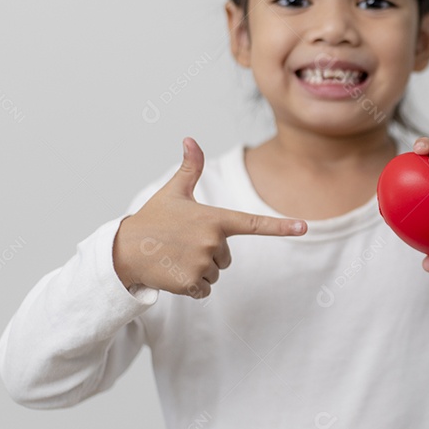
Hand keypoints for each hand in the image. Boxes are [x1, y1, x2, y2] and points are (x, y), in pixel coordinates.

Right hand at [112, 137, 306, 297]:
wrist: (124, 250)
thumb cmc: (153, 219)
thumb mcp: (173, 192)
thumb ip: (190, 168)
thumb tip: (190, 138)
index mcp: (215, 219)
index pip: (254, 224)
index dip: (281, 226)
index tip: (304, 227)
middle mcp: (213, 241)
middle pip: (226, 256)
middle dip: (209, 253)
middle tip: (183, 244)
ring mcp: (202, 262)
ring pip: (215, 273)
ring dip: (199, 269)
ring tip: (176, 257)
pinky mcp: (191, 282)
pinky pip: (205, 289)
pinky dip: (192, 285)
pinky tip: (174, 272)